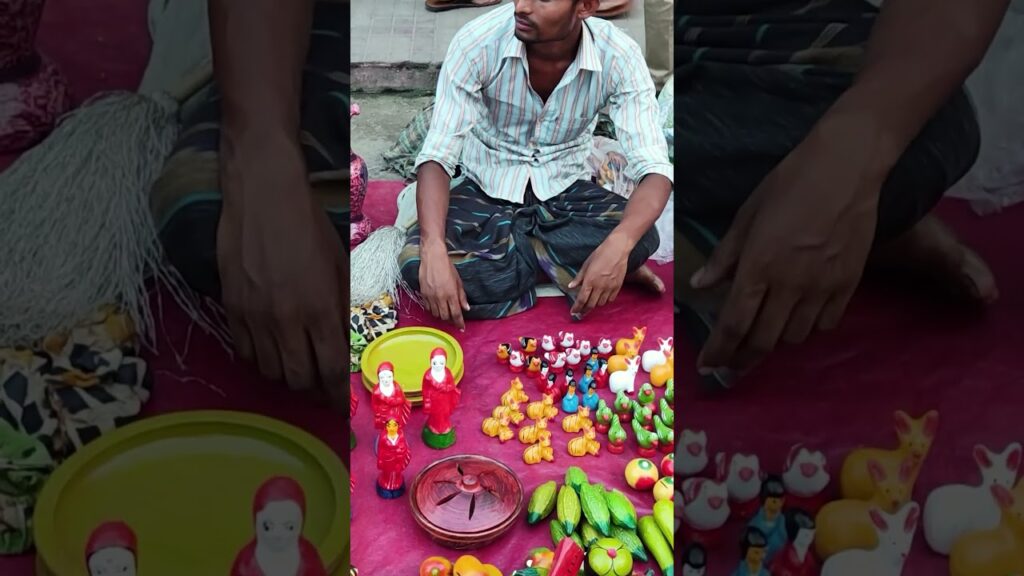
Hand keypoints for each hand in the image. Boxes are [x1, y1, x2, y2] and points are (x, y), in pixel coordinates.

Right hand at [217, 133, 344, 396]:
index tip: (342, 402)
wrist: (263, 195)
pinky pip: (245, 353)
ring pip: (271, 372)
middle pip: (300, 380)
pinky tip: (270, 352)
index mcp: (320, 307)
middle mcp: (287, 318)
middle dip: (314, 390)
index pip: (331, 369)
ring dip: (287, 377)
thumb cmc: (308, 227)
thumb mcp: (339, 267)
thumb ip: (342, 310)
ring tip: (297, 367)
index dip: (338, 394)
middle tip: (321, 387)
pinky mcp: (231, 308)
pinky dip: (260, 361)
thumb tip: (348, 343)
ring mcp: (255, 315)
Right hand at [419, 240, 468, 328]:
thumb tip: (466, 308)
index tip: (461, 328)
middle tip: (454, 320)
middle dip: (450, 321)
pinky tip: (437, 308)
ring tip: (446, 314)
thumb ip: (462, 296)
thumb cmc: (447, 267)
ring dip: (442, 316)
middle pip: (445, 317)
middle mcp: (441, 298)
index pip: (456, 314)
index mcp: (451, 294)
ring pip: (436, 314)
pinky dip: (433, 311)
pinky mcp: (423, 294)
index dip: (459, 323)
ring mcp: (431, 297)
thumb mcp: (458, 281)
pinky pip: (428, 308)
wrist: (432, 258)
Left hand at [568, 231, 631, 316]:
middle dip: (585, 310)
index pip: (581, 299)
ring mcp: (610, 287)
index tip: (573, 313)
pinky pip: (611, 299)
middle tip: (581, 312)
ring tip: (591, 303)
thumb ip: (579, 277)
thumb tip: (571, 286)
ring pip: (601, 303)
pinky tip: (602, 298)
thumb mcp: (586, 265)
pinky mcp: (618, 286)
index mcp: (589, 280)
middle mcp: (599, 286)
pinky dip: (605, 301)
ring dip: (595, 305)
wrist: (617, 249)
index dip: (577, 308)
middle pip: (591, 304)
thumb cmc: (600, 254)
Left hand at [694, 119, 885, 372]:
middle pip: (763, 341)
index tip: (707, 366)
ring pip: (795, 337)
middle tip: (731, 364)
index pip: (734, 324)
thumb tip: (699, 285)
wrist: (846, 167)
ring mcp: (823, 287)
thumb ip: (724, 256)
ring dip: (774, 343)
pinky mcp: (849, 284)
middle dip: (742, 359)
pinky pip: (826, 324)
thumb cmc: (789, 184)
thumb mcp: (747, 216)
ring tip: (762, 337)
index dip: (718, 351)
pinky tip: (798, 321)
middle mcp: (790, 284)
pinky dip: (808, 330)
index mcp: (758, 266)